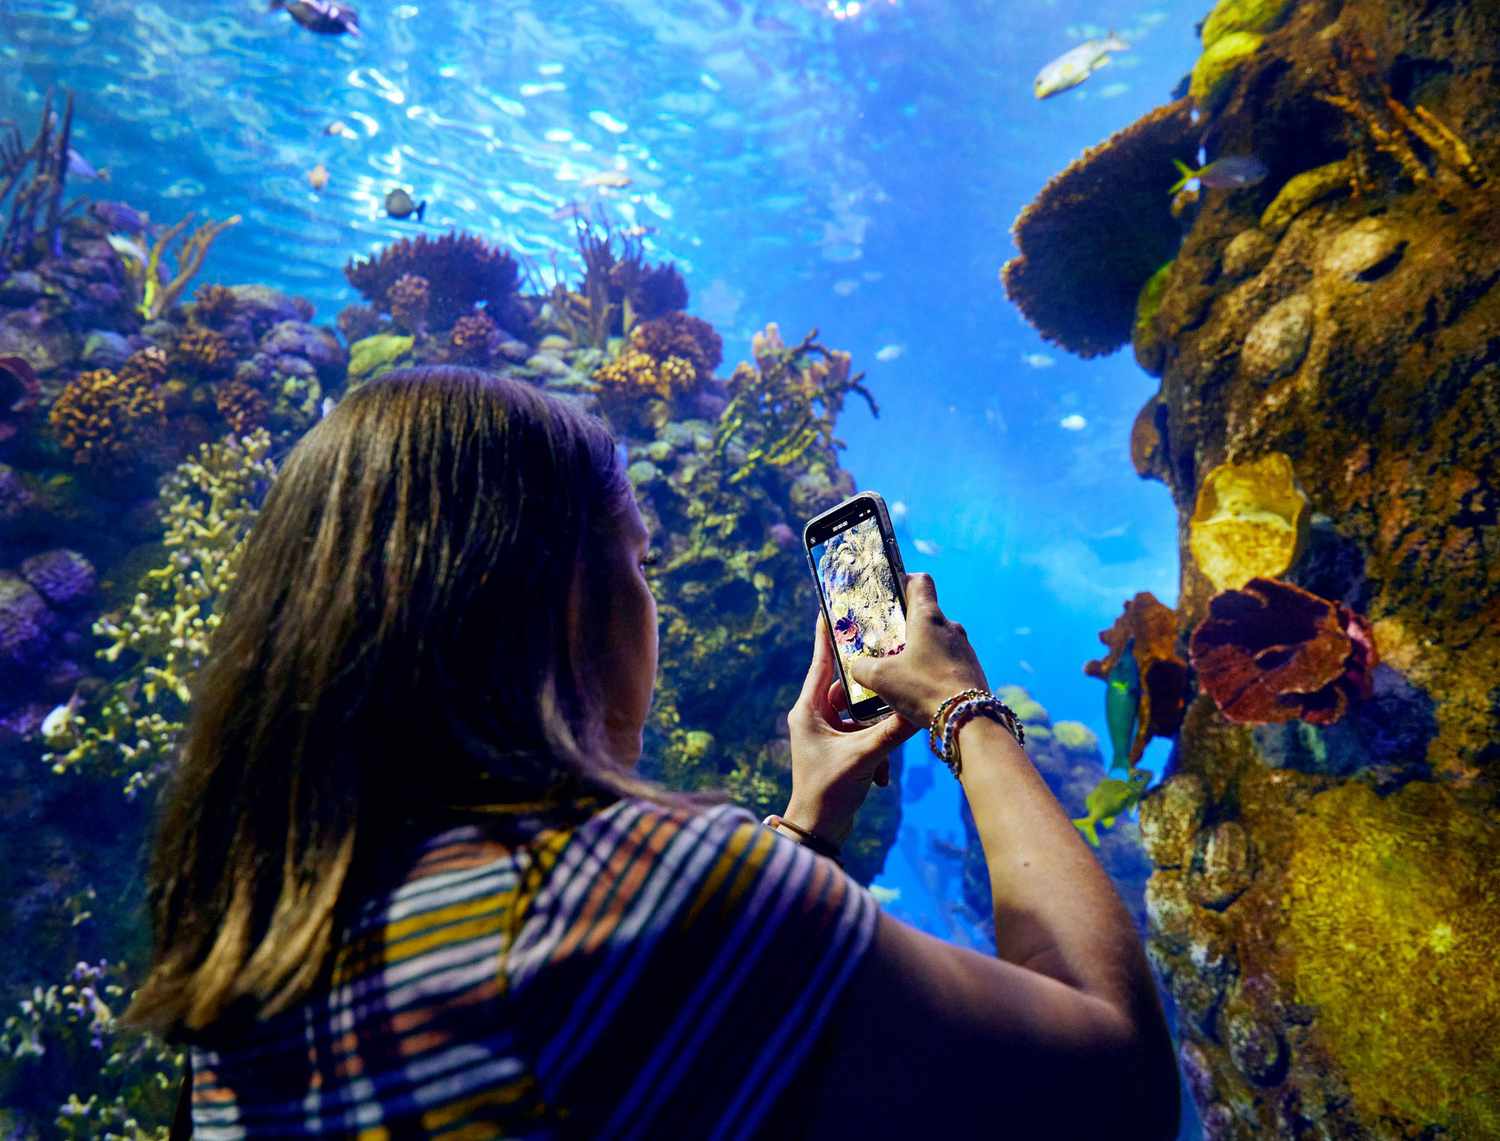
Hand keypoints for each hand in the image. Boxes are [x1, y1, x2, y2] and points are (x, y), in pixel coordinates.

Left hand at [784, 616, 919, 845]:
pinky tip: (884, 771)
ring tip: (892, 732)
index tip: (830, 607)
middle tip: (890, 666)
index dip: (826, 635)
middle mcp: (814, 716)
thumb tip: (919, 710)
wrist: (818, 830)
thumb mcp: (865, 756)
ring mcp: (825, 732)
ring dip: (877, 726)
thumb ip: (893, 731)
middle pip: (847, 687)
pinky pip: (861, 732)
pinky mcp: (837, 748)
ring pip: (858, 713)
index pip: (820, 663)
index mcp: (808, 710)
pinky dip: (875, 744)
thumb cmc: (829, 791)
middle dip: (871, 688)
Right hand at [846, 573, 988, 727]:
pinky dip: (934, 668)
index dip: (904, 581)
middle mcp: (950, 627)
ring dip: (921, 650)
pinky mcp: (971, 669)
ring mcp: (964, 648)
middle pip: (926, 614)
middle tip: (887, 641)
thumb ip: (862, 668)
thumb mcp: (880, 678)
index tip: (891, 592)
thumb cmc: (923, 689)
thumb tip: (857, 667)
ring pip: (938, 640)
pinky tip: (921, 688)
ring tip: (902, 670)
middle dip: (906, 625)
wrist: (968, 719)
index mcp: (928, 617)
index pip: (920, 581)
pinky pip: (948, 661)